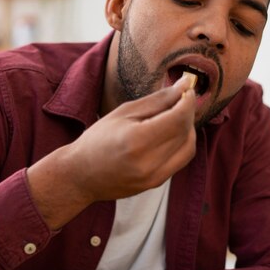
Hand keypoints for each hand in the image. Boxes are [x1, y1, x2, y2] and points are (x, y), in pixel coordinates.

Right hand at [27, 77, 196, 228]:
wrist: (81, 175)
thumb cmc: (98, 139)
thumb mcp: (124, 112)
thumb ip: (158, 100)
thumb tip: (185, 86)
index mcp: (137, 140)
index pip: (179, 118)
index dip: (188, 101)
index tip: (187, 90)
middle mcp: (148, 162)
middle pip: (185, 132)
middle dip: (187, 113)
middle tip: (179, 100)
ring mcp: (154, 177)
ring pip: (188, 147)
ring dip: (187, 129)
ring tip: (173, 117)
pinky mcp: (156, 183)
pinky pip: (180, 160)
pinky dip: (180, 144)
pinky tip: (167, 135)